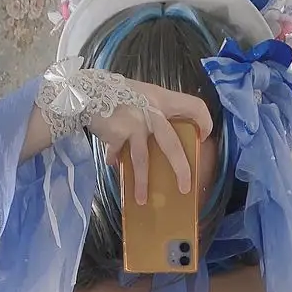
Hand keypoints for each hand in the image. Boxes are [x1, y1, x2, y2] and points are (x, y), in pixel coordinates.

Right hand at [88, 82, 212, 205]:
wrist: (88, 90)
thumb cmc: (119, 94)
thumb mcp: (143, 96)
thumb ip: (155, 112)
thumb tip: (164, 140)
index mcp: (163, 99)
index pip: (194, 106)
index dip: (204, 122)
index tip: (204, 137)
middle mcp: (152, 111)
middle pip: (172, 145)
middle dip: (180, 169)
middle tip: (184, 188)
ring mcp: (134, 124)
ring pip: (143, 159)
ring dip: (142, 182)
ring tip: (142, 200)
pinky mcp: (117, 134)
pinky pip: (118, 155)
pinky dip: (114, 160)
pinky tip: (112, 163)